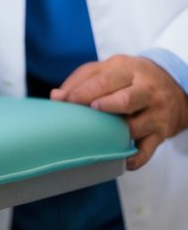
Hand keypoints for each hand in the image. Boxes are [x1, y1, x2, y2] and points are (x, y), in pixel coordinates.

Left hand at [52, 56, 187, 170]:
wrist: (173, 87)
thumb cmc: (128, 78)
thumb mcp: (107, 70)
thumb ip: (80, 81)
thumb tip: (56, 97)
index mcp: (128, 71)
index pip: (105, 81)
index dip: (83, 93)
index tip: (66, 101)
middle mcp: (146, 91)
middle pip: (126, 101)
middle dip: (105, 107)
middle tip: (89, 111)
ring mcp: (156, 114)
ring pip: (134, 127)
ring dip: (113, 135)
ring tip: (96, 136)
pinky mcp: (161, 134)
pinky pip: (147, 151)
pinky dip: (132, 158)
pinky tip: (118, 159)